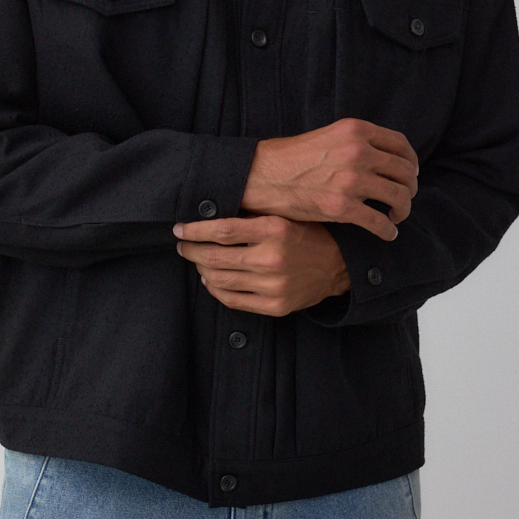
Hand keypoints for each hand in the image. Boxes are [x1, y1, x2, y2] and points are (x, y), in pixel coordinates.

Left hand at [173, 215, 349, 316]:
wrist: (339, 265)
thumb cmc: (307, 233)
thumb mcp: (283, 214)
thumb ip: (252, 214)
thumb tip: (210, 212)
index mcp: (275, 229)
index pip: (222, 230)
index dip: (195, 230)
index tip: (179, 228)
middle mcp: (273, 258)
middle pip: (215, 257)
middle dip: (191, 250)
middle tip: (182, 244)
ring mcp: (274, 286)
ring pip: (220, 279)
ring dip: (200, 268)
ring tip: (195, 259)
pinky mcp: (276, 306)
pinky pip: (233, 300)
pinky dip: (215, 289)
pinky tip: (210, 279)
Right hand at [240, 117, 417, 241]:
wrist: (262, 175)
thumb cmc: (293, 157)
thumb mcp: (330, 136)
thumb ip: (358, 142)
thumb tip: (385, 158)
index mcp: (356, 130)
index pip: (401, 145)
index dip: (411, 162)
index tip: (409, 174)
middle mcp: (358, 152)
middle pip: (404, 172)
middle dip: (409, 188)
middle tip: (403, 199)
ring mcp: (351, 179)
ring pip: (399, 197)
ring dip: (403, 210)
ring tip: (395, 216)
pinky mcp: (342, 206)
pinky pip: (380, 222)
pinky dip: (388, 231)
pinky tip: (387, 233)